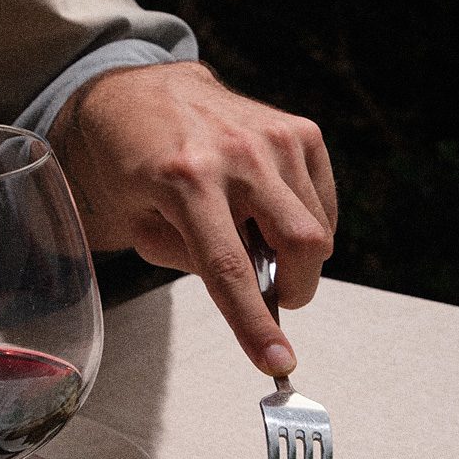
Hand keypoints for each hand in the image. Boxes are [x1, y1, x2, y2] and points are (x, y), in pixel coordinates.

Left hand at [50, 60, 336, 375]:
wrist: (143, 96)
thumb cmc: (134, 168)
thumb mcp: (139, 225)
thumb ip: (190, 262)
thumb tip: (248, 291)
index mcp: (185, 180)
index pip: (230, 270)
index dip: (255, 325)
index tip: (279, 362)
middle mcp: (236, 154)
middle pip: (301, 245)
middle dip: (294, 288)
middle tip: (270, 292)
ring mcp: (274, 138)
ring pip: (318, 230)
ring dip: (294, 255)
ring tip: (254, 235)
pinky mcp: (298, 132)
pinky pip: (324, 205)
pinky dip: (307, 225)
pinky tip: (271, 215)